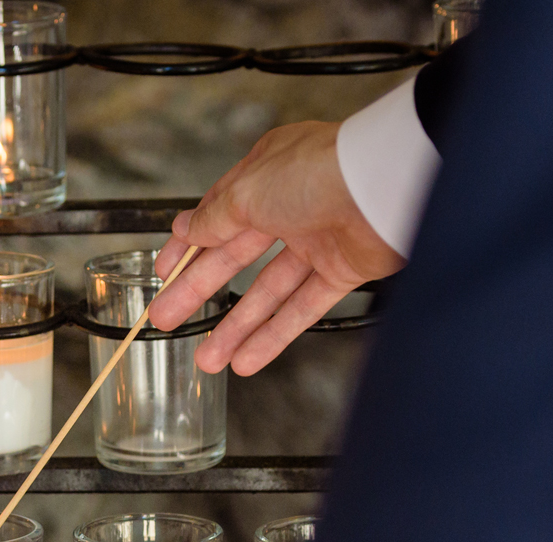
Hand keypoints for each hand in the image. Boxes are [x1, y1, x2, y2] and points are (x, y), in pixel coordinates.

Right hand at [150, 120, 403, 376]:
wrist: (387, 185)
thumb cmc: (319, 171)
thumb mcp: (248, 190)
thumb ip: (215, 218)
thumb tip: (188, 230)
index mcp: (266, 173)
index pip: (217, 214)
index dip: (188, 247)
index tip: (164, 274)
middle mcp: (291, 205)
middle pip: (235, 257)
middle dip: (199, 292)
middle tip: (169, 320)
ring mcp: (318, 239)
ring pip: (267, 290)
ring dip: (236, 326)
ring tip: (207, 359)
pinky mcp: (343, 270)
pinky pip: (302, 308)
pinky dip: (275, 334)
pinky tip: (247, 359)